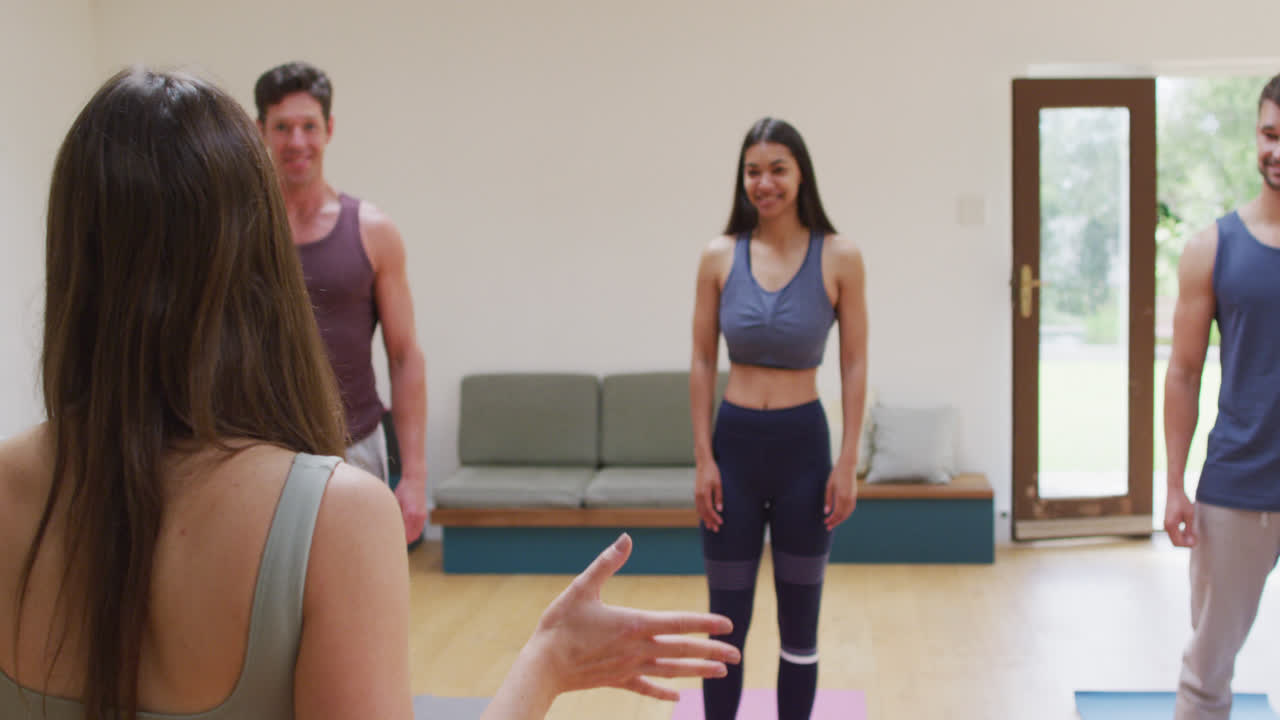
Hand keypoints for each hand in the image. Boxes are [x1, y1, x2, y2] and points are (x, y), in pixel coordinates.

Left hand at [393, 472, 427, 543]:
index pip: (405, 533)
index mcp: (411, 513)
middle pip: (411, 537)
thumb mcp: (395, 502)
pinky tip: (404, 532)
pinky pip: (418, 529)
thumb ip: (394, 516)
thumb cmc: (403, 490)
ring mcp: (423, 516)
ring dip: (408, 538)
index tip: (390, 543)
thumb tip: (387, 527)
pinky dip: (412, 533)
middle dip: (403, 541)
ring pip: (416, 534)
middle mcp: (419, 516)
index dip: (398, 540)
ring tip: (397, 539)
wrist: (415, 481)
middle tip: (392, 544)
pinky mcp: (424, 515)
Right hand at [527, 534, 739, 700]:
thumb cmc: (560, 625)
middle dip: (712, 652)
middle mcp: (637, 649)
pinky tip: (679, 698)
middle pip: (682, 651)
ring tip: (721, 673)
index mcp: (633, 624)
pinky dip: (664, 692)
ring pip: (672, 671)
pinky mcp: (618, 681)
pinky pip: (646, 688)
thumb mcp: (581, 588)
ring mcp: (629, 668)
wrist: (542, 667)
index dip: (705, 623)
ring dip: (698, 671)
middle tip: (738, 655)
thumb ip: (606, 563)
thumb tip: (626, 538)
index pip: (678, 623)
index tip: (728, 624)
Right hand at [695, 462, 722, 531]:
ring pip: (700, 510)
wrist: (703, 464)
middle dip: (710, 521)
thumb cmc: (712, 472)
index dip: (714, 517)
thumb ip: (719, 497)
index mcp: (704, 492)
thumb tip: (720, 509)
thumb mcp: (718, 484)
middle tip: (716, 529)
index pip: (709, 509)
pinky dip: (702, 513)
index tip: (721, 522)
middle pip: (703, 512)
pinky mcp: (696, 493)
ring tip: (710, 526)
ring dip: (705, 519)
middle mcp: (698, 495)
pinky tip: (705, 517)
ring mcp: (696, 494)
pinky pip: (698, 506)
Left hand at [824, 461, 856, 530]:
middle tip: (828, 527)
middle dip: (835, 522)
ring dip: (841, 519)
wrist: (848, 466)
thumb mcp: (829, 486)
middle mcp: (848, 498)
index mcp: (841, 496)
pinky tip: (840, 516)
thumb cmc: (836, 475)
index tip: (825, 523)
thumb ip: (828, 500)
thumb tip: (826, 512)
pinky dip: (846, 514)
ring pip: (848, 513)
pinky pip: (851, 508)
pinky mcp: (854, 495)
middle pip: (842, 515)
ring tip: (834, 523)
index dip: (831, 520)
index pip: (837, 513)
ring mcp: (853, 497)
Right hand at [1164, 486, 1196, 546]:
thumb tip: (1192, 541)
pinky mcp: (1168, 523)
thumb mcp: (1190, 515)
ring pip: (1175, 539)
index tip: (1197, 542)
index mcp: (1170, 525)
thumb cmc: (1182, 502)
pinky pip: (1175, 534)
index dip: (1187, 545)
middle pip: (1176, 542)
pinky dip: (1182, 535)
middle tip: (1197, 539)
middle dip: (1186, 543)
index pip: (1178, 543)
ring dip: (1185, 539)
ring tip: (1194, 534)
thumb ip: (1191, 529)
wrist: (1174, 492)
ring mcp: (1166, 525)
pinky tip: (1189, 531)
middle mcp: (1166, 526)